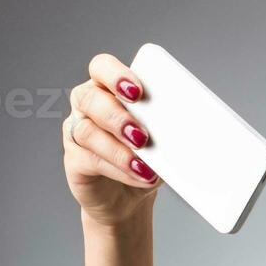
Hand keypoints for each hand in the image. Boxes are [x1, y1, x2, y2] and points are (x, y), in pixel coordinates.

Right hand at [62, 52, 162, 226]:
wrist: (128, 198)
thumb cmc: (146, 158)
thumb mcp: (163, 138)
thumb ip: (168, 125)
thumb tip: (191, 127)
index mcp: (108, 89)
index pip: (102, 68)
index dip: (115, 75)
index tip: (138, 91)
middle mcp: (88, 106)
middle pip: (89, 98)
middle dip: (117, 115)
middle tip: (142, 135)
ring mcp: (77, 133)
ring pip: (87, 131)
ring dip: (118, 148)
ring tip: (144, 162)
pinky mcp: (74, 161)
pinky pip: (90, 160)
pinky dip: (117, 168)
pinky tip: (138, 175)